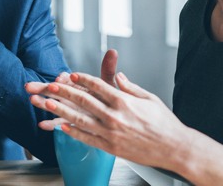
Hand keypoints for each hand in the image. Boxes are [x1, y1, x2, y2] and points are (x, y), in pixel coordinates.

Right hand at [25, 49, 119, 129]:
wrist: (111, 116)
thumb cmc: (110, 98)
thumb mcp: (108, 84)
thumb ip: (108, 69)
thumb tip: (112, 51)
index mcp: (78, 85)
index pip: (68, 79)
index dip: (63, 79)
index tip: (60, 78)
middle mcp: (71, 95)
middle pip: (55, 90)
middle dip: (42, 87)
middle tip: (29, 86)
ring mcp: (69, 109)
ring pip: (53, 105)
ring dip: (42, 103)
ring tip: (32, 100)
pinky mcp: (70, 121)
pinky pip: (58, 123)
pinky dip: (50, 124)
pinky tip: (42, 125)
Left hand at [29, 71, 189, 171]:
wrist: (174, 148)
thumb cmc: (164, 123)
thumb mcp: (149, 98)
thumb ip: (130, 87)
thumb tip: (118, 75)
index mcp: (124, 101)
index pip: (98, 86)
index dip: (82, 79)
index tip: (71, 74)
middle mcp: (115, 116)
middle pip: (84, 101)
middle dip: (65, 92)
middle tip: (50, 85)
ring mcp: (111, 133)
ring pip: (81, 120)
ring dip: (62, 111)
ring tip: (48, 104)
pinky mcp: (110, 147)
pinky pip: (88, 139)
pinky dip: (73, 132)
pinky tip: (62, 127)